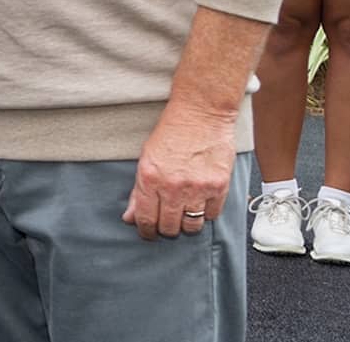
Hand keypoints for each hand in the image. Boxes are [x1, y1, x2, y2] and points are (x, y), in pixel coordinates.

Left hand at [122, 103, 237, 239]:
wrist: (201, 114)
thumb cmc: (170, 133)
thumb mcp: (146, 159)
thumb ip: (138, 192)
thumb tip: (130, 218)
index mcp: (149, 178)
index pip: (145, 219)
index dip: (146, 231)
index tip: (148, 234)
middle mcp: (172, 187)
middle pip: (168, 227)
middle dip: (165, 230)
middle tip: (166, 224)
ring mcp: (197, 188)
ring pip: (191, 227)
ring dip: (186, 225)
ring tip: (183, 215)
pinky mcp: (219, 187)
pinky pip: (211, 215)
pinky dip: (205, 214)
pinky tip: (200, 204)